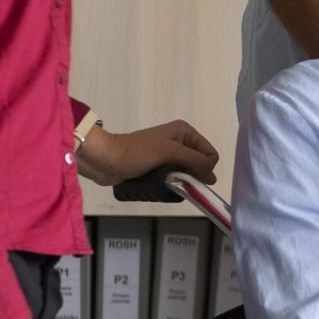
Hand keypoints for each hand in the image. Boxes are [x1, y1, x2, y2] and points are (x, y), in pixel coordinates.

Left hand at [78, 118, 217, 185]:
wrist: (105, 159)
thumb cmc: (137, 153)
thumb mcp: (170, 152)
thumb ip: (195, 161)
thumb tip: (213, 177)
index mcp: (185, 132)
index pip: (210, 154)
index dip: (205, 168)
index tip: (191, 177)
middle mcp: (179, 142)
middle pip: (199, 165)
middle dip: (192, 176)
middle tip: (176, 180)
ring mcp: (168, 156)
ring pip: (187, 174)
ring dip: (181, 182)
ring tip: (166, 183)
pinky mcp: (158, 168)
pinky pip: (174, 179)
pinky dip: (172, 185)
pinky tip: (162, 187)